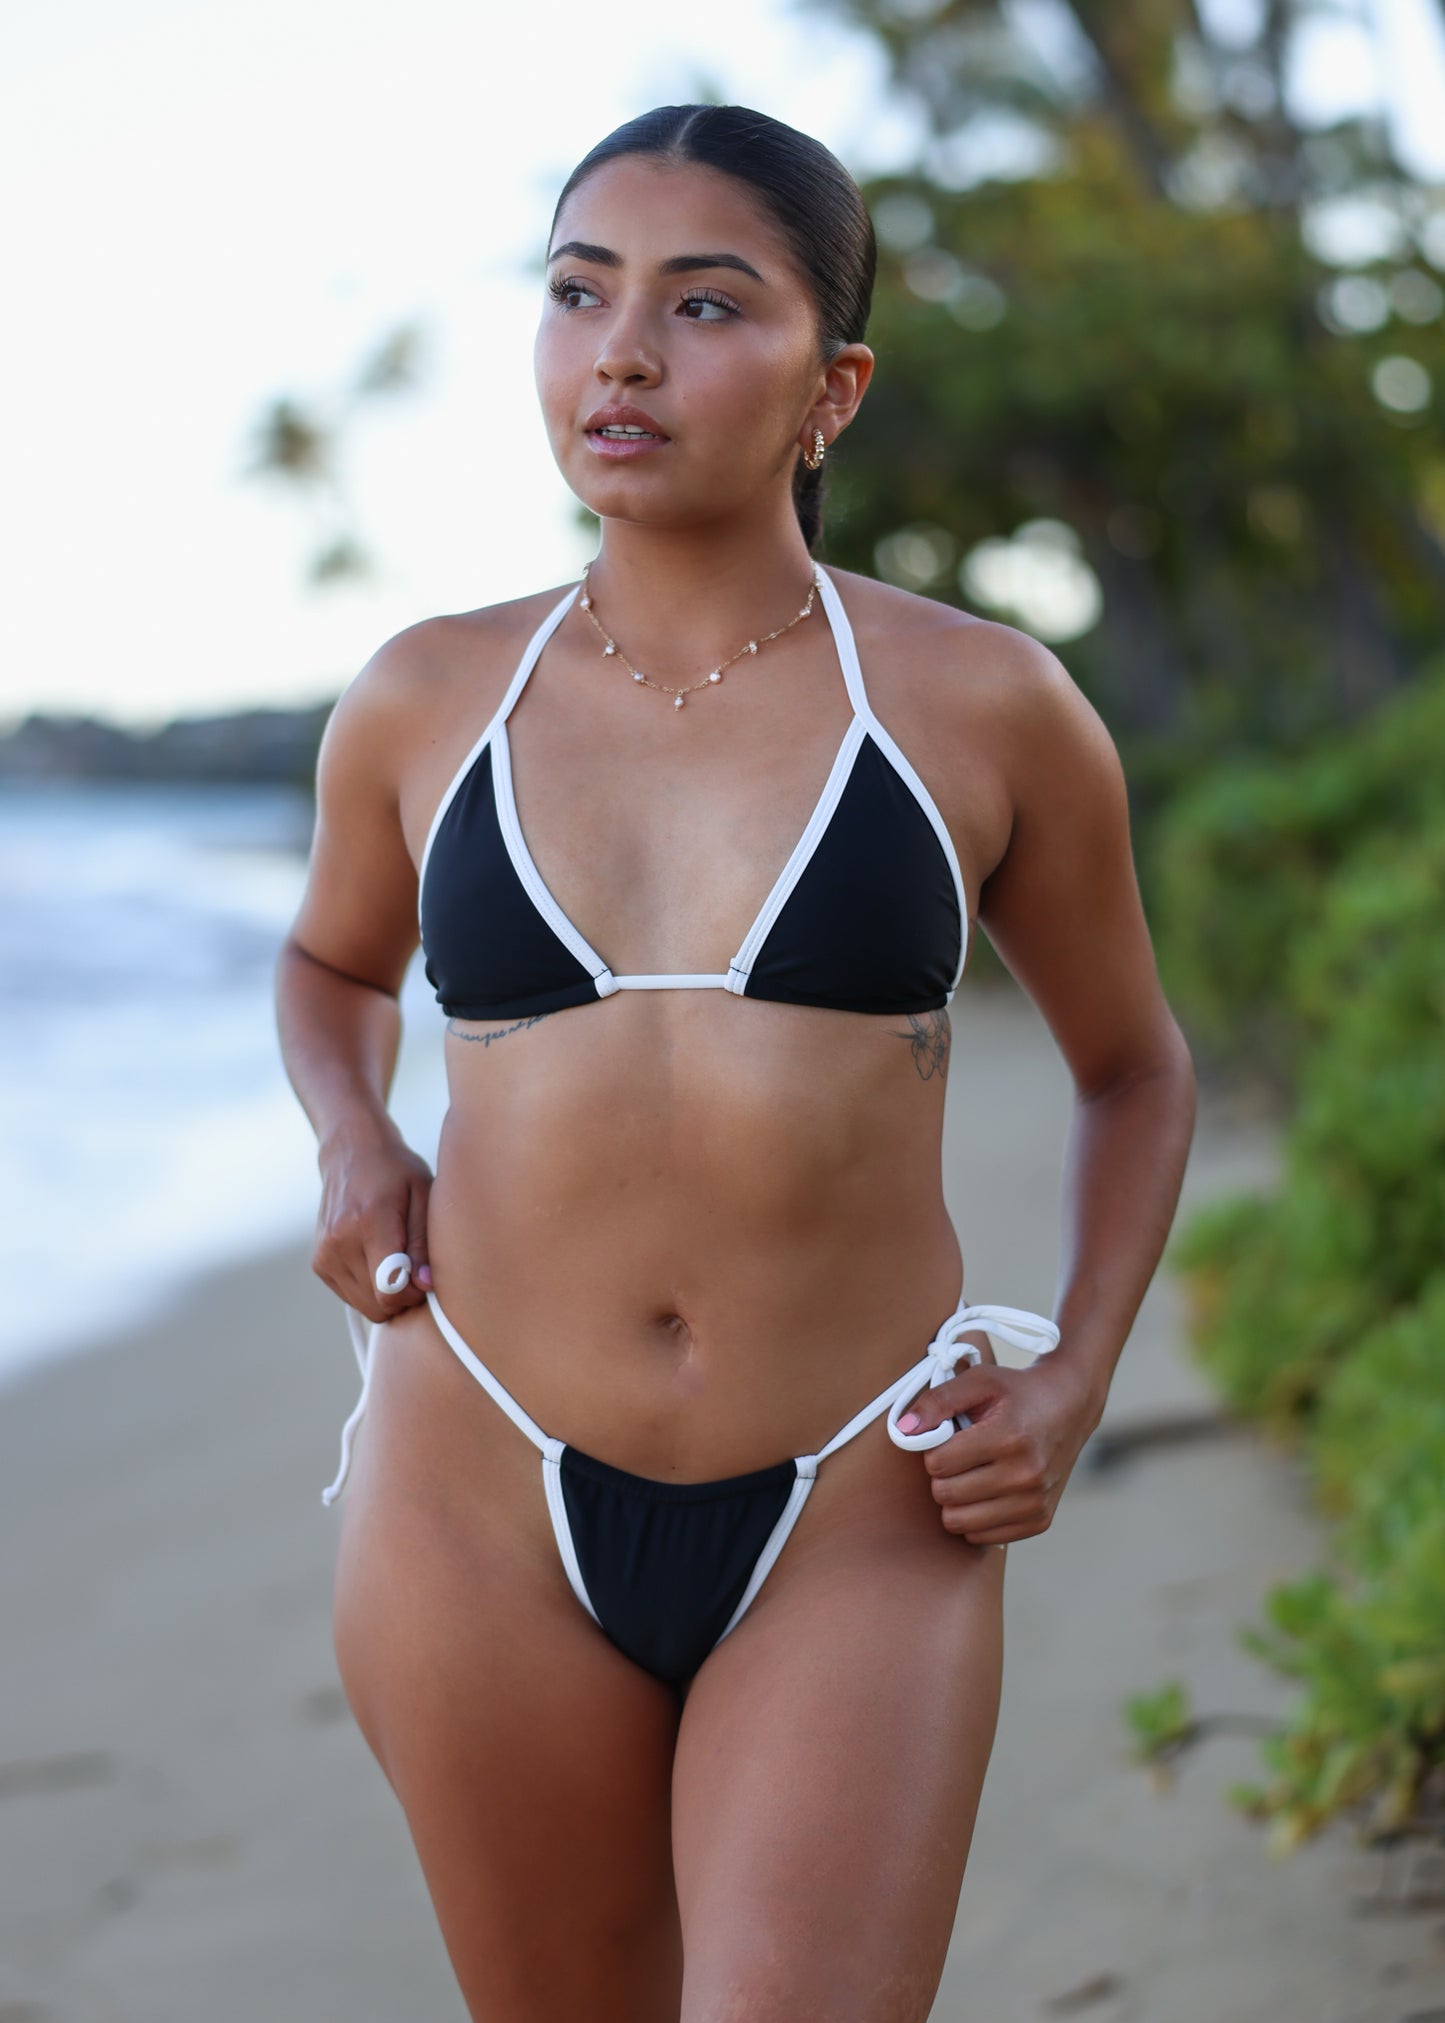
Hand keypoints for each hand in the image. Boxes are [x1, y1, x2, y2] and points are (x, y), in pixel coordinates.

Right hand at [313, 1116, 434, 1322]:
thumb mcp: (422, 1195)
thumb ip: (423, 1243)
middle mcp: (339, 1242)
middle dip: (403, 1297)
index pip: (389, 1290)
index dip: (414, 1294)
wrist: (351, 1152)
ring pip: (365, 1306)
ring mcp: (324, 1254)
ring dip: (386, 1295)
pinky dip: (369, 1288)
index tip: (424, 1275)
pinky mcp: (319, 1263)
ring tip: (397, 1261)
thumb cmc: (396, 1172)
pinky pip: (351, 1297)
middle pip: (378, 1304)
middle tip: (415, 1269)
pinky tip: (378, 1260)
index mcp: (368, 1223)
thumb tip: (425, 1285)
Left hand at [897, 1344, 1101, 1545]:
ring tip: (972, 1474)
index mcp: (1009, 1438)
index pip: (938, 1463)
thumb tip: (904, 1429)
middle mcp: (1026, 1475)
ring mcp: (1035, 1502)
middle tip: (960, 1456)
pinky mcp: (1040, 1521)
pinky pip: (981, 1537)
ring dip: (956, 1500)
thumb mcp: (979, 1380)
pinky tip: (987, 1491)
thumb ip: (937, 1401)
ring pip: (959, 1522)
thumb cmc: (1018, 1393)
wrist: (1069, 1407)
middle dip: (943, 1475)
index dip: (934, 1449)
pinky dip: (975, 1517)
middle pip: (945, 1495)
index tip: (949, 1438)